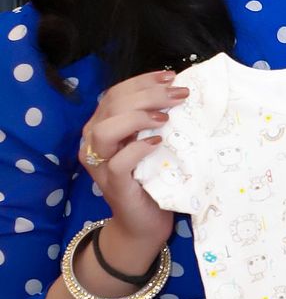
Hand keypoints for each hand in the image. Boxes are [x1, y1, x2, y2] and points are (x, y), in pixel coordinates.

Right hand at [77, 71, 184, 253]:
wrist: (144, 222)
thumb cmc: (152, 177)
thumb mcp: (152, 141)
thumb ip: (154, 118)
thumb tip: (178, 88)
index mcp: (101, 126)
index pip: (116, 93)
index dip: (143, 81)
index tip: (171, 76)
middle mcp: (93, 143)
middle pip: (112, 105)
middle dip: (148, 94)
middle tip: (179, 95)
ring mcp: (100, 166)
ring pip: (105, 130)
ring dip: (137, 117)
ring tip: (166, 118)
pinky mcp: (113, 185)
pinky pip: (119, 162)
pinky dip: (138, 148)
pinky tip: (158, 143)